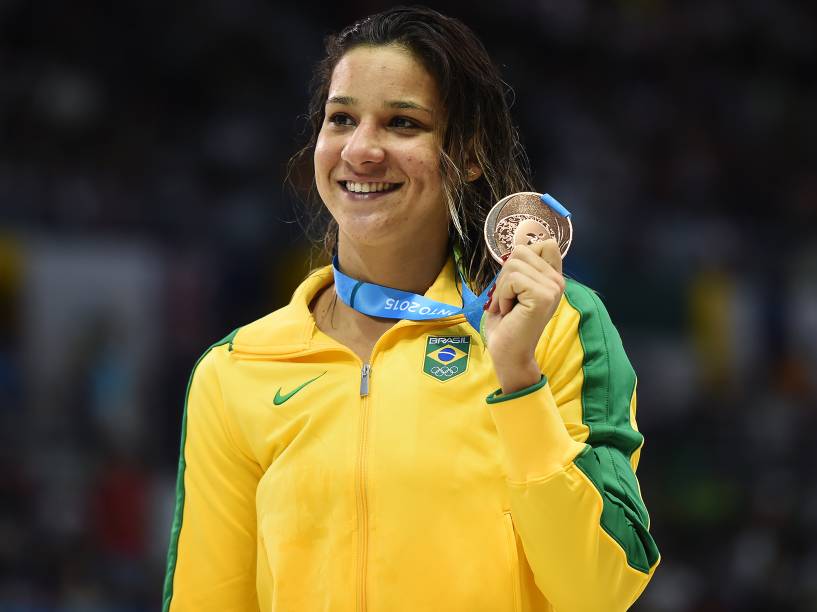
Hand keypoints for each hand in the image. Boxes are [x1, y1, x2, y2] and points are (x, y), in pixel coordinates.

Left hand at [482, 240, 564, 393]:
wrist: (508, 354)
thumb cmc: (506, 324)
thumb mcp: (513, 288)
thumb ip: (520, 267)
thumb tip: (517, 246)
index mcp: (553, 278)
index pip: (546, 243)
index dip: (523, 256)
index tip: (515, 282)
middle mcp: (558, 281)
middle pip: (521, 251)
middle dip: (505, 276)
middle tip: (508, 300)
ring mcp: (553, 287)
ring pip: (513, 263)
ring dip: (502, 288)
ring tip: (509, 308)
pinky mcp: (543, 296)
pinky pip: (512, 279)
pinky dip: (503, 295)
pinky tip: (509, 312)